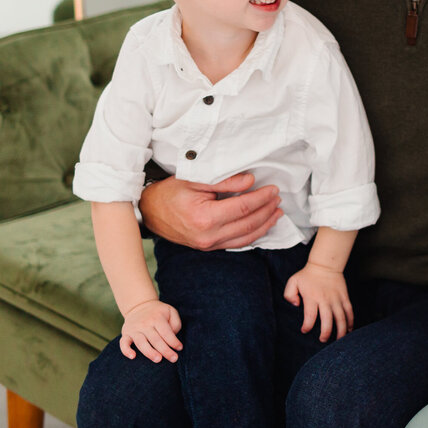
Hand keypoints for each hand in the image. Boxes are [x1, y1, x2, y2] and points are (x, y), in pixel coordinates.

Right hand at [120, 299, 181, 362]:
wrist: (139, 306)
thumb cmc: (158, 312)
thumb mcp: (171, 311)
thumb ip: (175, 323)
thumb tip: (173, 337)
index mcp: (157, 318)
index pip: (166, 332)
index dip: (174, 341)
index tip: (179, 348)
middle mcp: (145, 324)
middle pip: (155, 340)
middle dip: (165, 350)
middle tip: (174, 359)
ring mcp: (134, 329)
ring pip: (141, 343)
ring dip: (149, 352)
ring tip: (158, 359)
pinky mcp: (126, 334)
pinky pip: (123, 343)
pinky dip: (126, 350)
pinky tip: (133, 356)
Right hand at [139, 173, 281, 250]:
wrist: (148, 211)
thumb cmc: (170, 192)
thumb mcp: (195, 180)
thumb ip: (224, 181)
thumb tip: (250, 181)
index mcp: (205, 218)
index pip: (243, 207)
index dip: (262, 198)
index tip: (273, 189)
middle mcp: (208, 236)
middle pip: (248, 224)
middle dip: (267, 210)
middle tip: (278, 198)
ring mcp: (208, 245)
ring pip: (246, 238)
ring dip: (265, 225)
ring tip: (277, 212)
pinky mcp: (208, 248)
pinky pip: (236, 244)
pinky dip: (253, 235)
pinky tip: (262, 225)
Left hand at [283, 263, 353, 341]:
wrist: (325, 264)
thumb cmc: (307, 275)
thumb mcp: (293, 282)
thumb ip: (289, 295)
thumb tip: (296, 305)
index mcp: (312, 298)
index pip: (310, 316)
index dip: (307, 326)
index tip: (305, 330)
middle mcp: (325, 300)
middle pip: (328, 320)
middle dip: (326, 333)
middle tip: (322, 339)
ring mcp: (336, 299)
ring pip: (341, 318)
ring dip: (341, 330)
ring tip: (338, 340)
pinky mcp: (344, 297)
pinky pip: (349, 311)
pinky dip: (350, 321)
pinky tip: (349, 330)